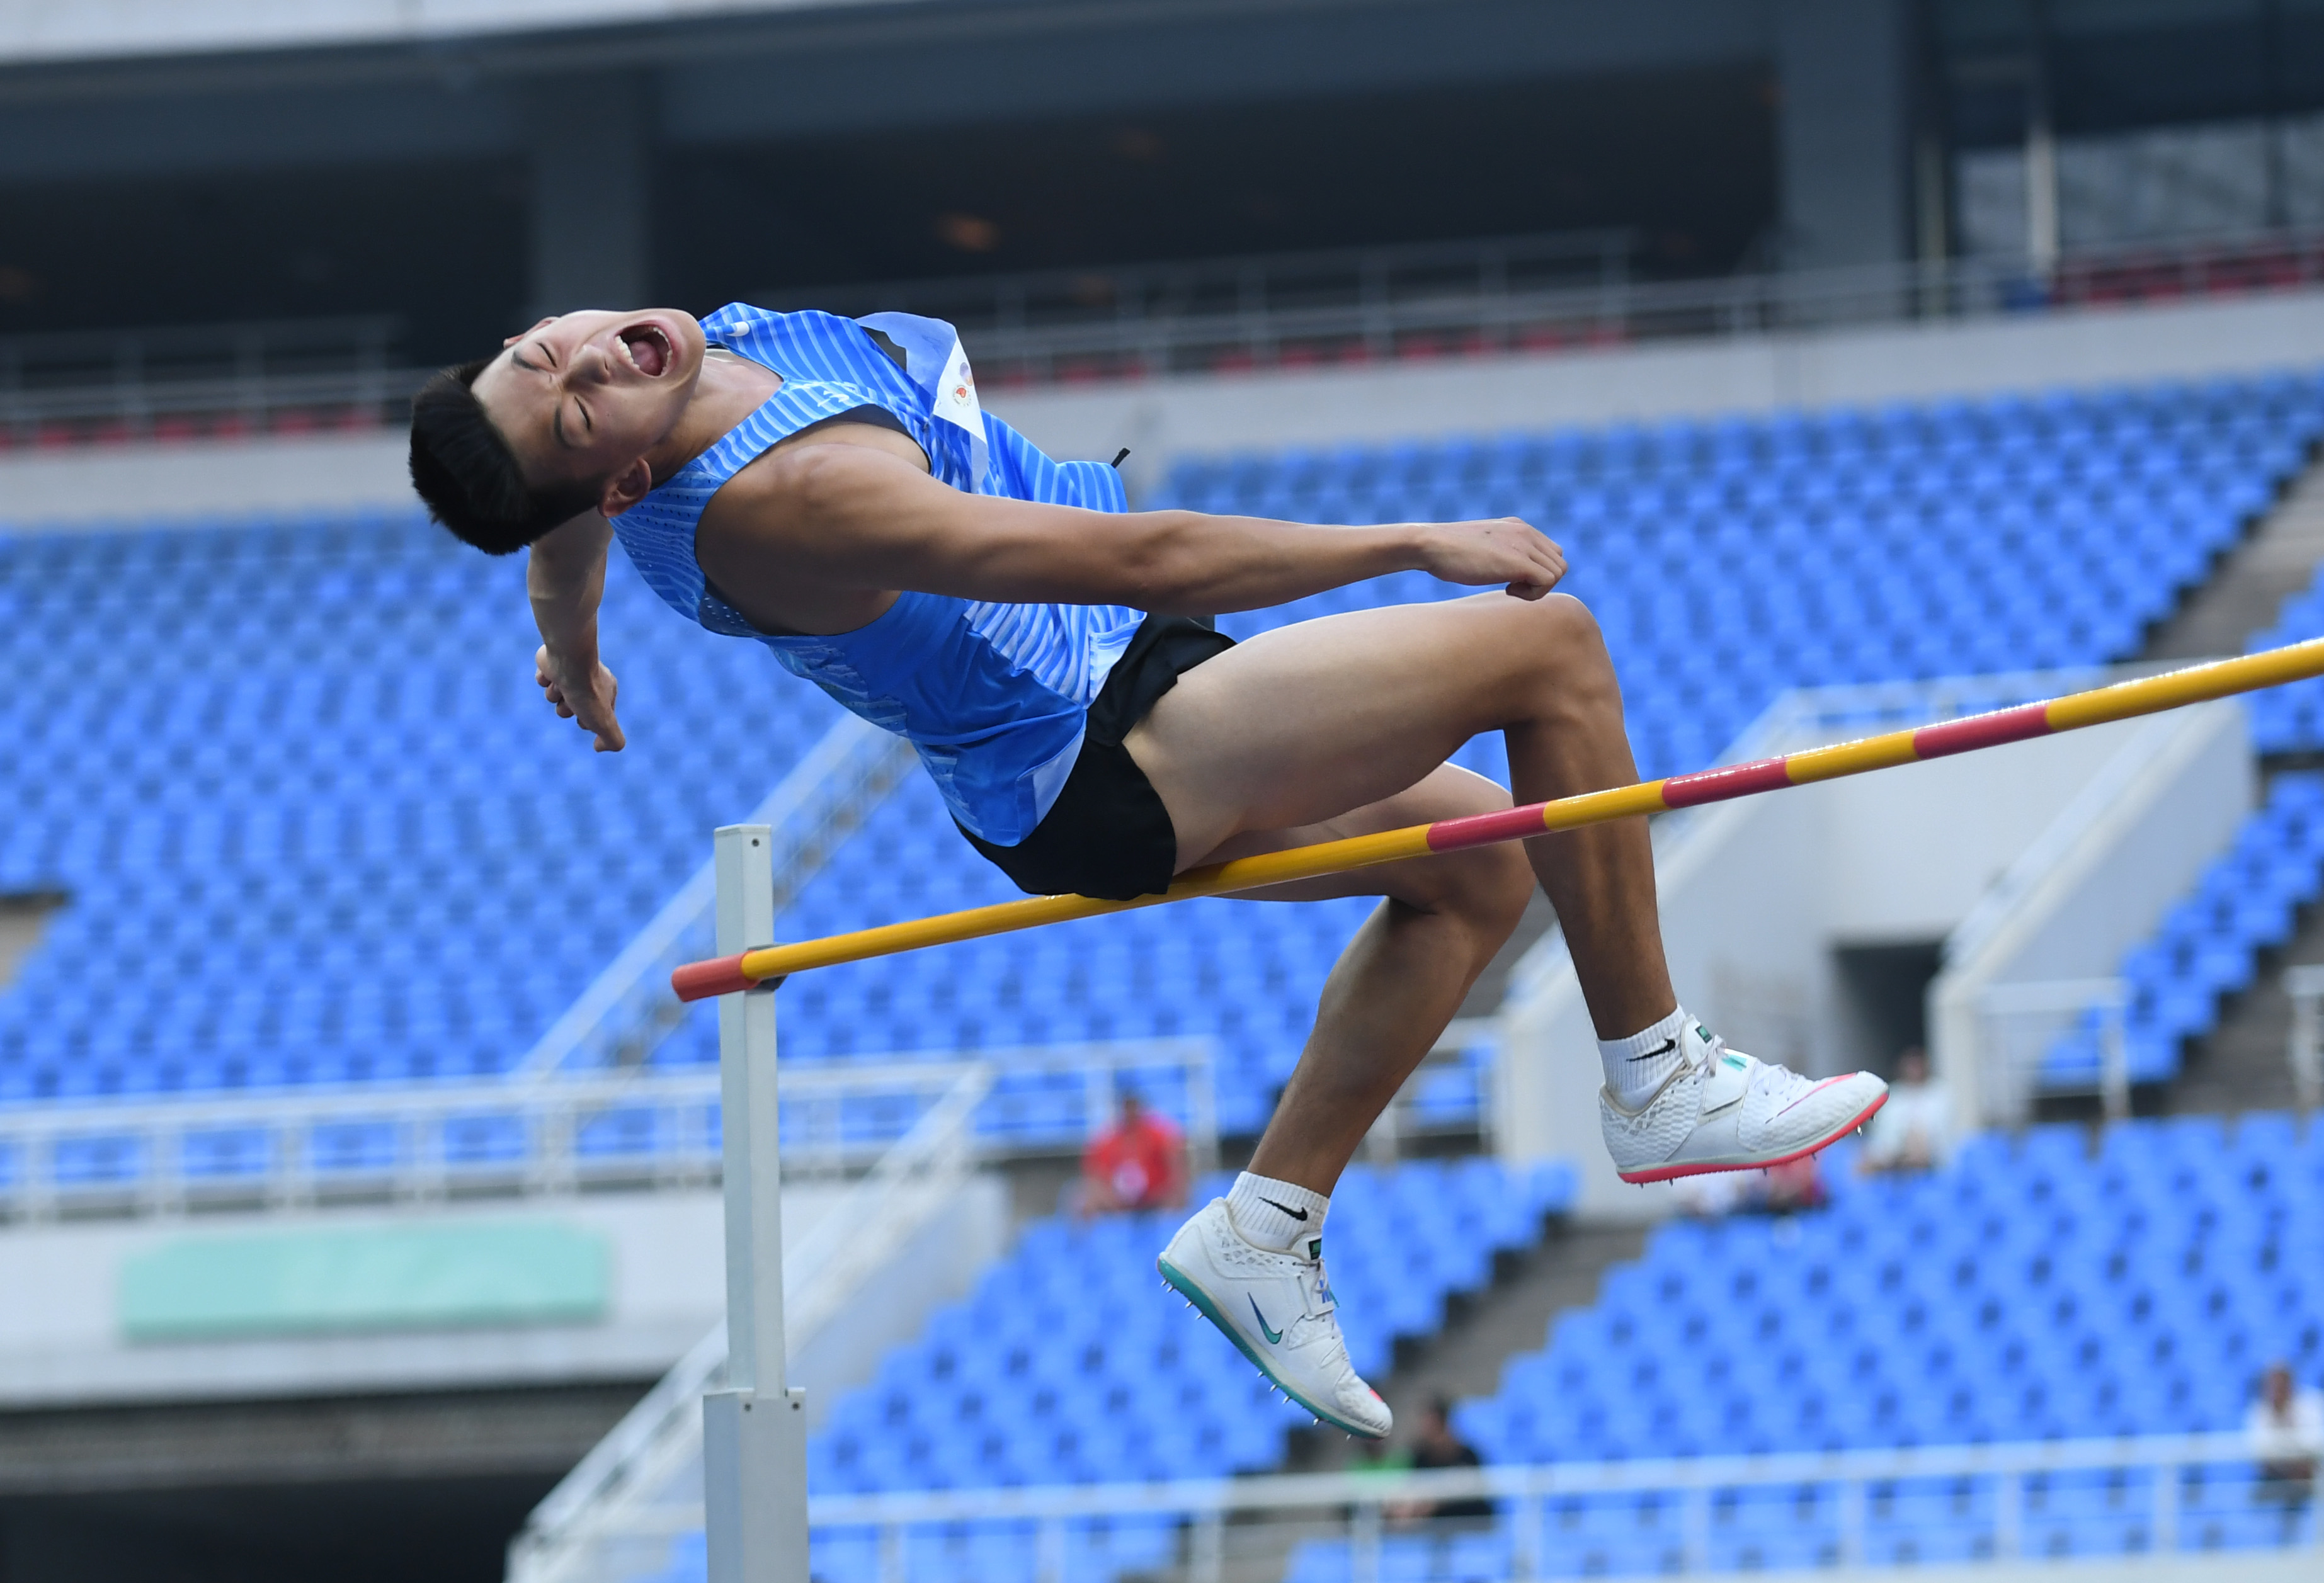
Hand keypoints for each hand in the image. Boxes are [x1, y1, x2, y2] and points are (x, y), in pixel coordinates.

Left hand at [536, 645, 625, 751]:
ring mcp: (570, 669)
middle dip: (567, 709)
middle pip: (571, 709)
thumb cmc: (586, 690)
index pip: (595, 718)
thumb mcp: (605, 723)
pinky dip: (544, 679)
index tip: (587, 713)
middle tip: (572, 699)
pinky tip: (551, 674)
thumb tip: (598, 747)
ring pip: (554, 697)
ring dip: (555, 694)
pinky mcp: (552, 663)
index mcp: (606, 690)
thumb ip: (612, 740)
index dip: (587, 721)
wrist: (568, 659)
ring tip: (561, 684)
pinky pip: (543, 680)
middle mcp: (589, 678)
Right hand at [1415, 518, 1567, 599]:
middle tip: (1512, 587)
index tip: (1512, 578)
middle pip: (1559, 563)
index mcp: (1518, 527)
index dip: (1537, 571)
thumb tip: (1508, 572)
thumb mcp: (1481, 546)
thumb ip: (1500, 551)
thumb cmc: (1446, 552)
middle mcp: (1526, 532)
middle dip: (1540, 581)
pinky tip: (1507, 591)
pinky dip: (1533, 594)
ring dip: (1538, 589)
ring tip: (1510, 589)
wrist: (1430, 545)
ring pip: (1558, 572)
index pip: (1551, 552)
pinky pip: (1548, 581)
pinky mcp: (1519, 562)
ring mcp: (1524, 545)